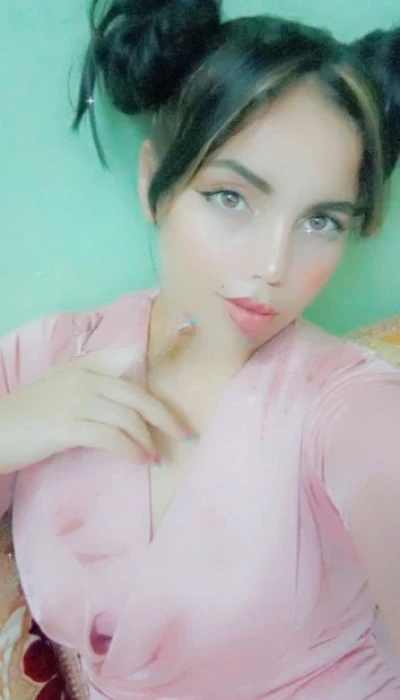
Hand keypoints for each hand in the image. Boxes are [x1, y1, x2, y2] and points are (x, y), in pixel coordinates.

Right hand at [0, 347, 190, 472]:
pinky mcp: (68, 427)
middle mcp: (85, 378)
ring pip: (128, 418)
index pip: (131, 369)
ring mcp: (77, 401)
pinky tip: (139, 461)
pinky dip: (131, 450)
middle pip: (138, 395)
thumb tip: (131, 401)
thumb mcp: (64, 387)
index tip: (176, 406)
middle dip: (165, 416)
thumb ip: (95, 385)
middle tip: (184, 434)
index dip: (157, 388)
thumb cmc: (30, 412)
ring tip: (156, 457)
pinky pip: (111, 438)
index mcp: (86, 365)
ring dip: (148, 440)